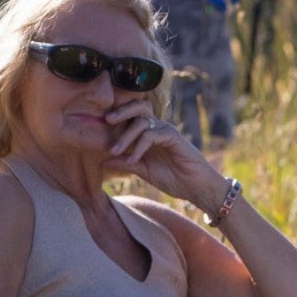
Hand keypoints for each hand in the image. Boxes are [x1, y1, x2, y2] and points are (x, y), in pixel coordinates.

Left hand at [100, 100, 224, 207]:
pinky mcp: (174, 138)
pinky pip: (151, 135)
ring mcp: (166, 132)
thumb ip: (126, 163)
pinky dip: (139, 146)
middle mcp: (158, 129)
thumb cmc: (174, 179)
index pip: (132, 117)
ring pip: (142, 122)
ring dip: (126, 137)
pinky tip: (133, 159)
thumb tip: (102, 161)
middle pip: (138, 108)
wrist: (196, 188)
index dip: (117, 117)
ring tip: (114, 151)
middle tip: (106, 120)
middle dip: (121, 111)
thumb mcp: (144, 171)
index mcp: (150, 134)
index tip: (99, 125)